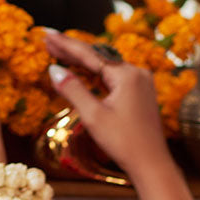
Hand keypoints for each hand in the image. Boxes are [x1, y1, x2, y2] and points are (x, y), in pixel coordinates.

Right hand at [43, 30, 169, 182]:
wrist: (152, 165)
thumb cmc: (124, 144)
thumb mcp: (94, 117)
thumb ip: (73, 90)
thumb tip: (54, 69)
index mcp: (127, 75)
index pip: (90, 54)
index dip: (66, 44)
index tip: (46, 33)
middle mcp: (137, 73)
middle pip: (99, 57)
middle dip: (72, 50)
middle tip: (48, 40)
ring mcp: (142, 82)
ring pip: (107, 66)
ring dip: (84, 61)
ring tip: (60, 52)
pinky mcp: (142, 93)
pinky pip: (115, 77)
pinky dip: (97, 74)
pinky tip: (83, 71)